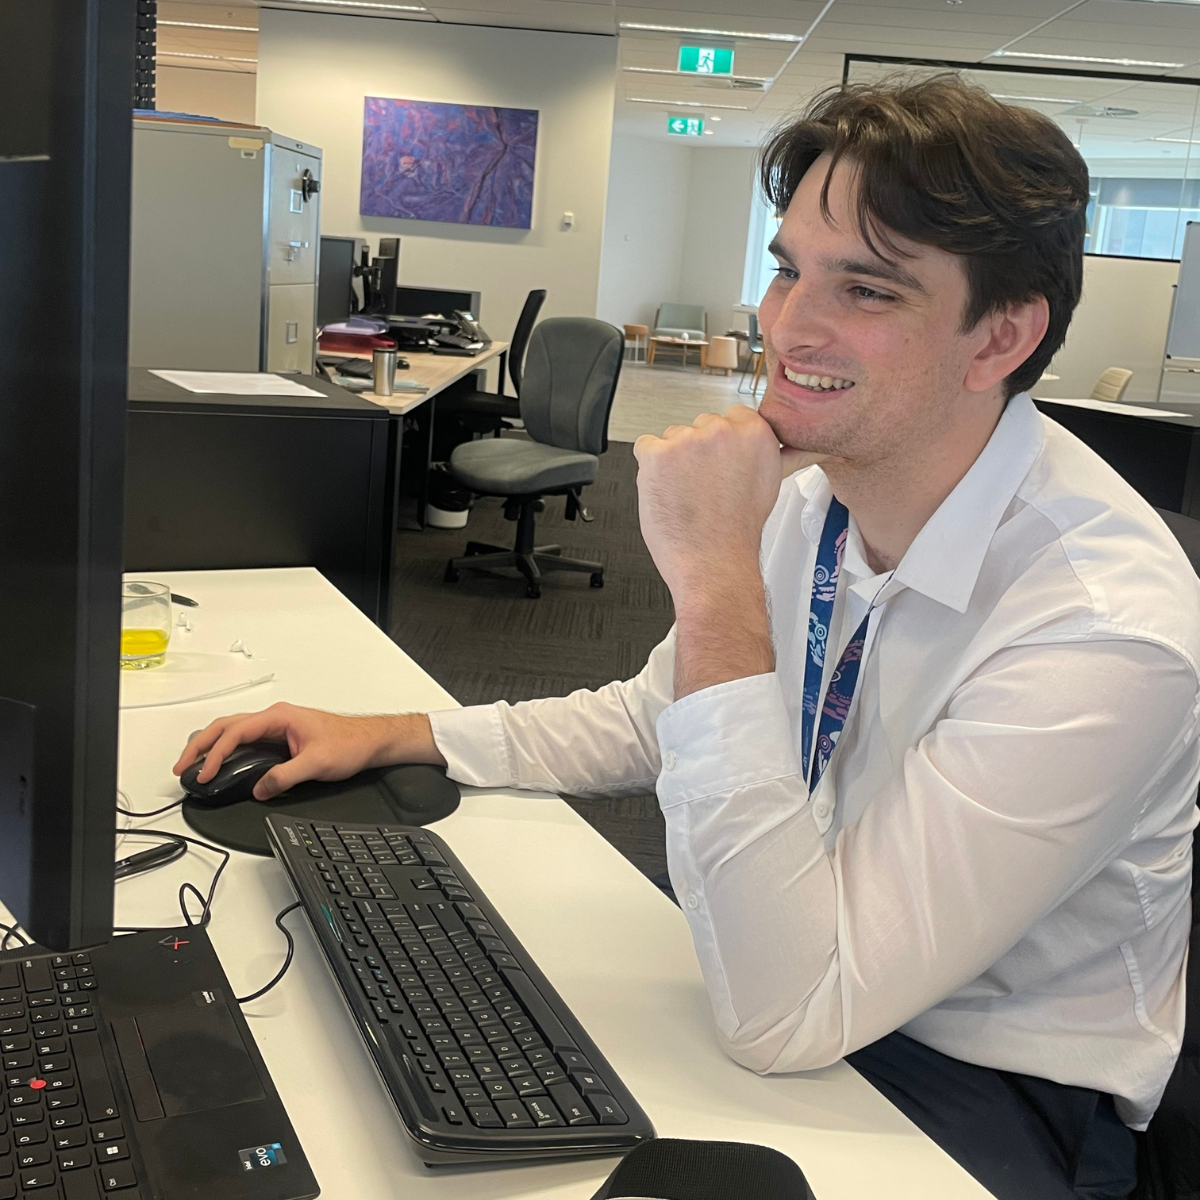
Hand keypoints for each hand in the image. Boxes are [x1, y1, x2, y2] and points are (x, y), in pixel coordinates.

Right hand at [172, 703, 443, 799]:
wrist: (370, 740)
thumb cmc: (350, 743)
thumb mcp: (317, 763)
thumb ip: (285, 777)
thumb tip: (259, 789)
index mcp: (279, 717)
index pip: (236, 732)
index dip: (215, 753)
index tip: (205, 772)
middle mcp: (274, 718)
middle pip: (226, 727)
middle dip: (200, 745)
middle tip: (181, 766)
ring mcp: (276, 726)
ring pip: (233, 732)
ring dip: (211, 747)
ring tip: (193, 766)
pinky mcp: (280, 737)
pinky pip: (246, 741)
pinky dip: (227, 751)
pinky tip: (220, 764)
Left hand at [633, 406, 807, 605]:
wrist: (713, 563)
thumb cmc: (737, 532)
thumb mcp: (771, 484)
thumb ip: (778, 455)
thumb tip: (796, 444)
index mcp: (754, 433)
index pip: (732, 415)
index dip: (723, 445)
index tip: (722, 464)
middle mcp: (722, 432)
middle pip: (700, 425)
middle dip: (698, 452)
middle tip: (705, 487)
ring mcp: (687, 442)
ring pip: (672, 437)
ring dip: (673, 461)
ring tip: (687, 493)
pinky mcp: (657, 455)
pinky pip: (644, 447)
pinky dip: (649, 469)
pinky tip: (667, 491)